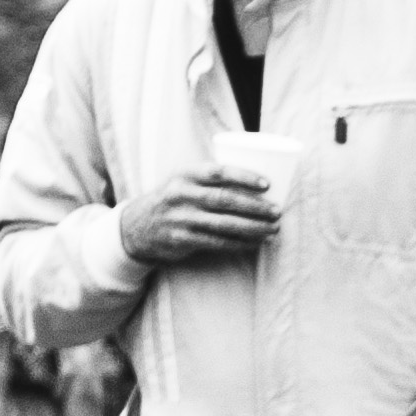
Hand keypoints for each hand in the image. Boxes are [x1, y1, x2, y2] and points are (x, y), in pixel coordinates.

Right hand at [117, 166, 281, 267]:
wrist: (138, 226)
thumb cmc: (174, 199)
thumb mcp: (184, 181)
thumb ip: (211, 179)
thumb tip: (259, 183)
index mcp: (185, 174)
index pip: (218, 172)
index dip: (244, 177)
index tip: (268, 185)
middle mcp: (181, 194)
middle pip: (225, 200)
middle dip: (255, 207)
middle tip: (277, 212)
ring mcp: (181, 218)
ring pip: (224, 224)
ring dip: (253, 228)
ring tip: (273, 229)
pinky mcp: (182, 239)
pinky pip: (217, 242)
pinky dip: (240, 243)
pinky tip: (256, 242)